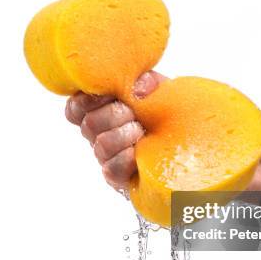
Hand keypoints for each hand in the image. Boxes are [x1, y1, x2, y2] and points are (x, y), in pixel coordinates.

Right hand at [64, 71, 166, 190]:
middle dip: (113, 114)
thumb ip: (147, 82)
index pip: (75, 109)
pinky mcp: (120, 178)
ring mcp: (108, 157)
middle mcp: (100, 135)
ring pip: (101, 146)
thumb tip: (137, 88)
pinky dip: (124, 158)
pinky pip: (111, 169)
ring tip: (141, 130)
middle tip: (132, 112)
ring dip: (122, 135)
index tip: (110, 94)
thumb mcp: (159, 90)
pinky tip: (137, 152)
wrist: (184, 140)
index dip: (86, 101)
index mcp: (101, 112)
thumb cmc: (167, 114)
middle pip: (88, 125)